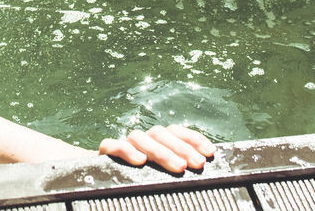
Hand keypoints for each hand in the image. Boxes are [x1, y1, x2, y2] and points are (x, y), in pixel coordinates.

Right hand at [98, 125, 215, 172]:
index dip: (194, 139)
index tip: (210, 153)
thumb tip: (203, 166)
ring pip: (140, 137)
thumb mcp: (164, 176)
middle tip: (197, 164)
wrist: (104, 182)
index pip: (176, 132)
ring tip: (178, 167)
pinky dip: (126, 150)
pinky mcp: (106, 152)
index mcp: (158, 141)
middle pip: (161, 134)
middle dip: (182, 148)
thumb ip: (179, 167)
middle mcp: (142, 139)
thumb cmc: (142, 181)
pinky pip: (112, 145)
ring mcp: (125, 144)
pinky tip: (140, 160)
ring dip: (161, 151)